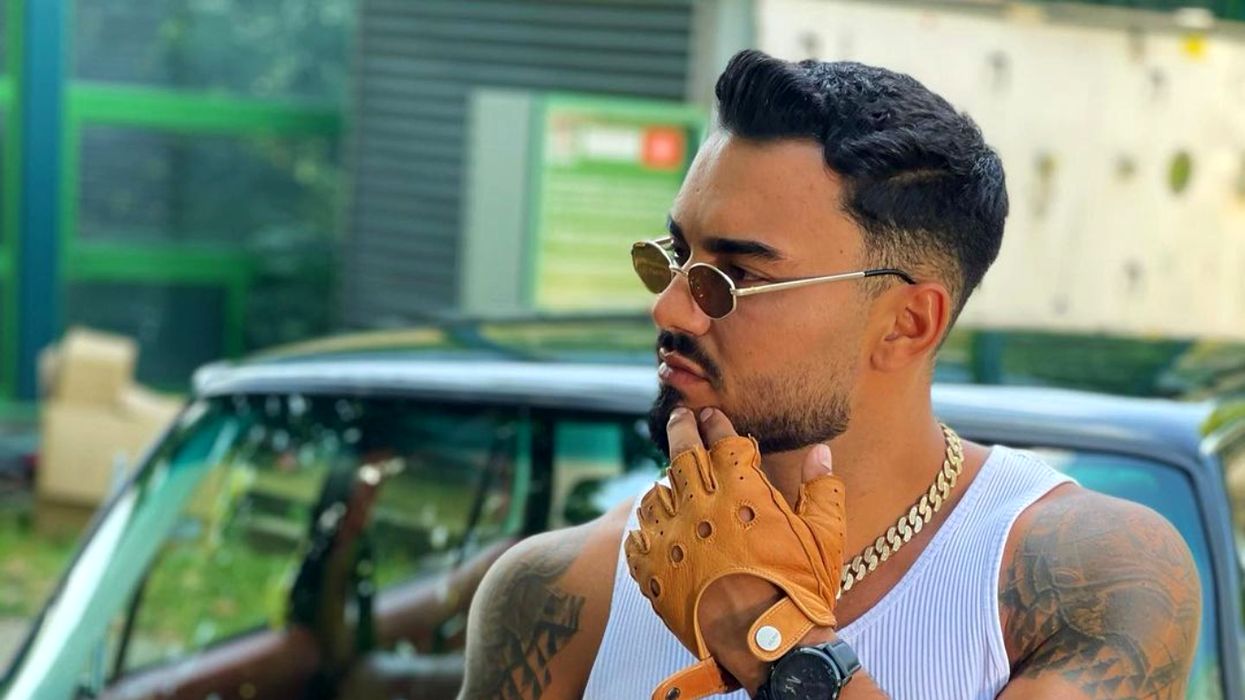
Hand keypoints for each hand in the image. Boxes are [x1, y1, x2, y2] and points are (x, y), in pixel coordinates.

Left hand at [624, 406, 845, 699]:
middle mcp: (702, 506)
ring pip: (657, 493)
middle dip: (682, 429)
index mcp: (742, 492)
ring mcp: (673, 537)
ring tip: (668, 478)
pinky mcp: (654, 570)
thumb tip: (821, 452)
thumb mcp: (825, 535)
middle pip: (682, 453)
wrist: (769, 645)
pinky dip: (644, 526)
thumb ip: (822, 488)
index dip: (717, 423)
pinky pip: (638, 537)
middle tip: (681, 417)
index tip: (711, 413)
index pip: (722, 441)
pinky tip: (651, 525)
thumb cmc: (801, 591)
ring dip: (664, 481)